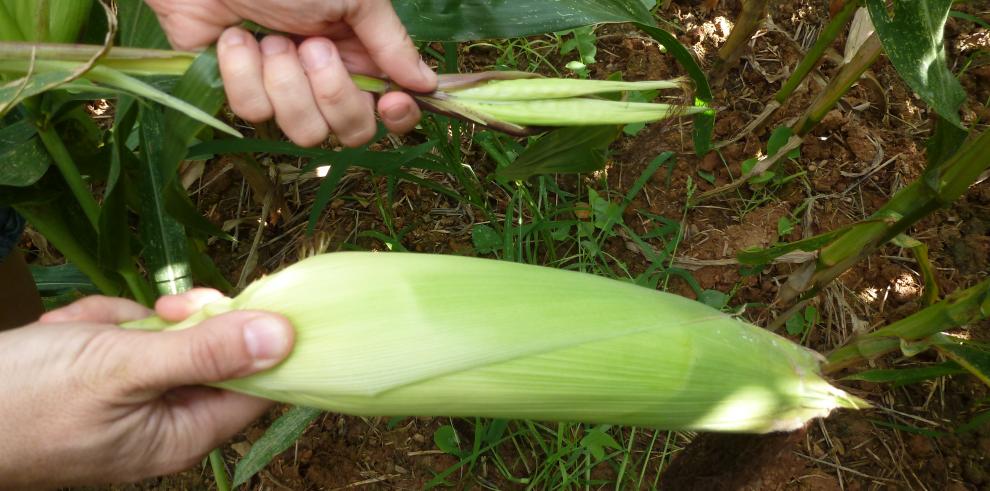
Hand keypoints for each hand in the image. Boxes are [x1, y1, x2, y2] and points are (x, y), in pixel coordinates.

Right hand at [0, 289, 293, 487]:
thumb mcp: (121, 366)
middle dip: (169, 325)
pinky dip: (92, 325)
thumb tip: (285, 337)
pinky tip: (59, 334)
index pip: (257, 387)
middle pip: (210, 351)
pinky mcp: (102, 380)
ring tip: (76, 336)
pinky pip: (121, 335)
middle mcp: (165, 422)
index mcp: (182, 435)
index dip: (258, 341)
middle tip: (148, 317)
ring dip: (119, 322)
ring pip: (161, 334)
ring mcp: (131, 400)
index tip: (252, 300)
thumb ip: (205, 351)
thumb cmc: (24, 399)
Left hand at [145, 0, 435, 146]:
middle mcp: (325, 80)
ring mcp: (282, 90)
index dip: (397, 117)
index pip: (391, 112)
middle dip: (331, 93)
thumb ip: (392, 44)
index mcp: (360, 55)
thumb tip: (427, 84)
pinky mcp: (239, 91)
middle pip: (350, 131)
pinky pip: (253, 111)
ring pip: (301, 131)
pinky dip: (242, 71)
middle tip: (312, 46)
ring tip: (269, 36)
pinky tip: (234, 38)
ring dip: (284, 80)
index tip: (391, 102)